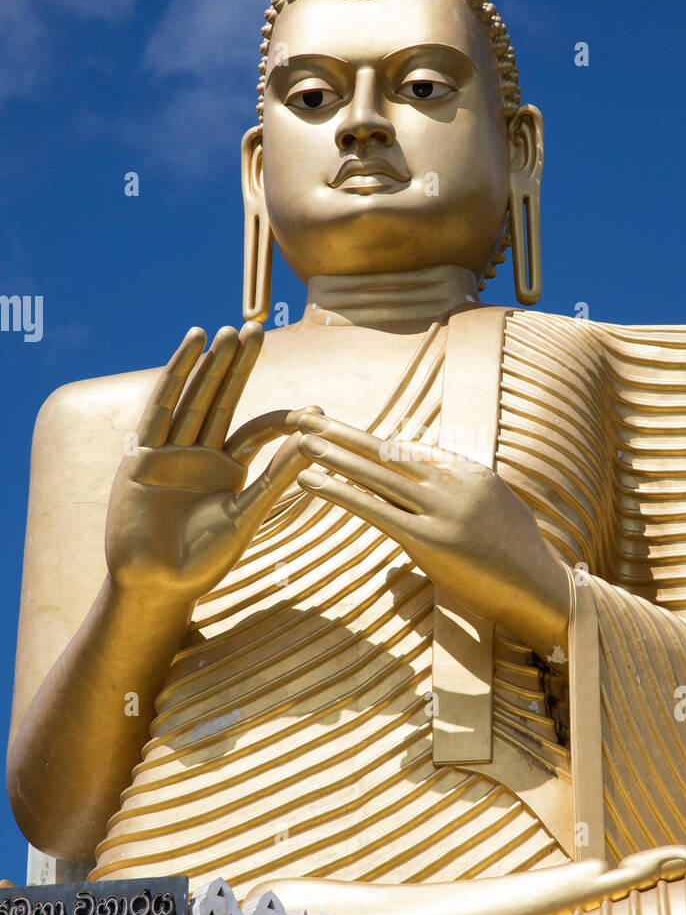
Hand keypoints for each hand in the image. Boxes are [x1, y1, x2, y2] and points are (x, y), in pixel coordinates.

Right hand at [106, 323, 318, 606]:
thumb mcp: (247, 514)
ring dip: (210, 364)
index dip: (281, 416)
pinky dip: (176, 375)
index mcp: (227, 471)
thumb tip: (314, 440)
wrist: (156, 585)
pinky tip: (192, 346)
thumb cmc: (203, 561)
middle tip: (257, 329)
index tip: (314, 406)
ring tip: (227, 331)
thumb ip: (277, 477)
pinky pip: (161, 407)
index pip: (255, 431)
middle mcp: (198, 455)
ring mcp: (169, 451)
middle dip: (237, 365)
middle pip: (221, 400)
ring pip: (193, 397)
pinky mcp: (142, 453)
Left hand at [296, 414, 570, 658]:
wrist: (544, 590)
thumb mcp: (495, 512)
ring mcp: (442, 510)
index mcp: (470, 472)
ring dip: (333, 455)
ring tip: (299, 440)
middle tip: (304, 416)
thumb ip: (463, 495)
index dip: (368, 439)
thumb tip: (433, 487)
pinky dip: (339, 491)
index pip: (408, 450)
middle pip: (386, 451)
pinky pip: (374, 508)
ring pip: (376, 474)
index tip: (338, 429)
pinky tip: (312, 482)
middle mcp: (454, 483)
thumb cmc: (519, 560)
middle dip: (340, 432)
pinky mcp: (429, 540)